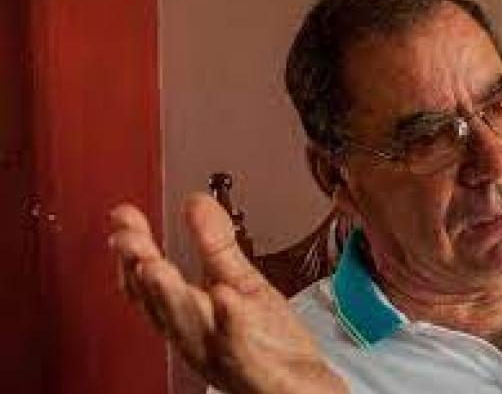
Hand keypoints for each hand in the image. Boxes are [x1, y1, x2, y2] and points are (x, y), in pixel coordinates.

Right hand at [108, 193, 346, 393]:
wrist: (304, 391)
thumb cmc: (270, 346)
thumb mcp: (241, 284)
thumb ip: (216, 246)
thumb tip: (194, 201)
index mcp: (189, 318)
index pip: (149, 285)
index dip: (133, 252)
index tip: (123, 217)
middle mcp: (196, 340)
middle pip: (161, 306)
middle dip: (141, 271)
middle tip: (127, 239)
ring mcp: (222, 357)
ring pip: (189, 328)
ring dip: (170, 296)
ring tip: (154, 265)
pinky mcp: (255, 372)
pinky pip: (239, 349)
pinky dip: (230, 323)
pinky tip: (225, 296)